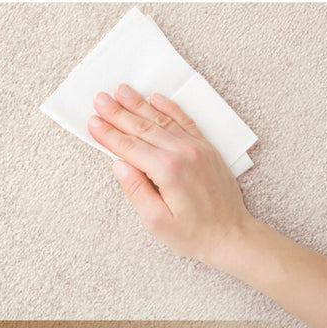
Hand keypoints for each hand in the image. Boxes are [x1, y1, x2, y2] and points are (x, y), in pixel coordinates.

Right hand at [87, 85, 253, 269]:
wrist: (234, 237)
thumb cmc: (195, 235)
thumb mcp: (156, 222)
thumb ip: (136, 190)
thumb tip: (119, 164)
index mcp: (167, 171)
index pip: (129, 146)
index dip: (108, 133)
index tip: (92, 121)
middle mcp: (182, 153)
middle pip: (142, 127)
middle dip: (118, 112)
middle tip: (99, 98)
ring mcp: (196, 148)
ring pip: (161, 119)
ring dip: (138, 104)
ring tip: (121, 90)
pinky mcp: (207, 148)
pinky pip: (185, 120)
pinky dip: (169, 107)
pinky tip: (156, 97)